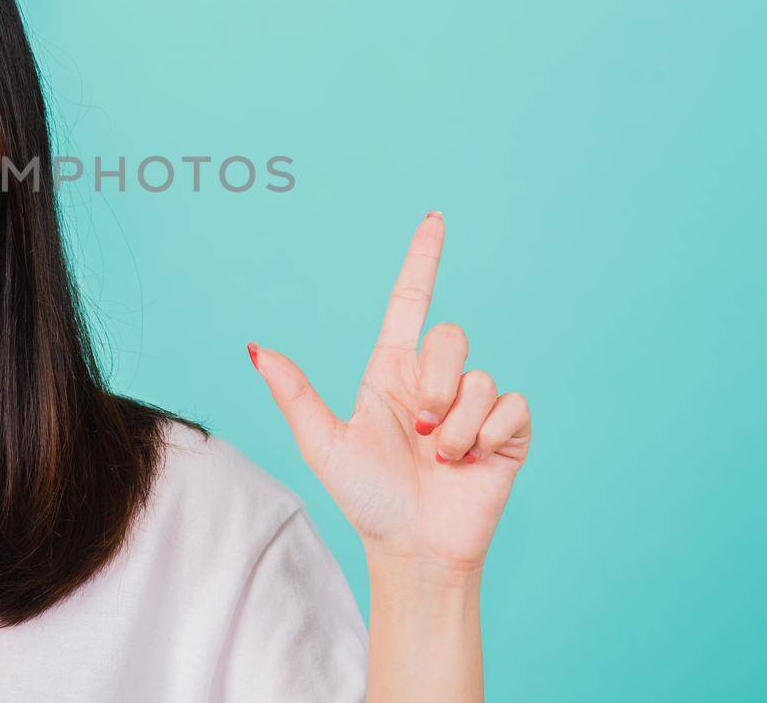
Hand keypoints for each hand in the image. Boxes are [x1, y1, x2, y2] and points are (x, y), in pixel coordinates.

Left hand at [250, 212, 531, 572]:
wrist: (413, 548)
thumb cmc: (367, 498)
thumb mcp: (324, 443)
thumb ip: (294, 393)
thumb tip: (255, 349)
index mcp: (390, 371)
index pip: (411, 300)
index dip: (423, 259)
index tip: (434, 219)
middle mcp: (434, 380)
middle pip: (450, 337)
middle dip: (433, 384)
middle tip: (418, 432)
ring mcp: (473, 404)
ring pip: (479, 378)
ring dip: (453, 427)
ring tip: (439, 459)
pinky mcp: (507, 431)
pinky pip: (510, 405)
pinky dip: (485, 438)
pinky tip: (470, 464)